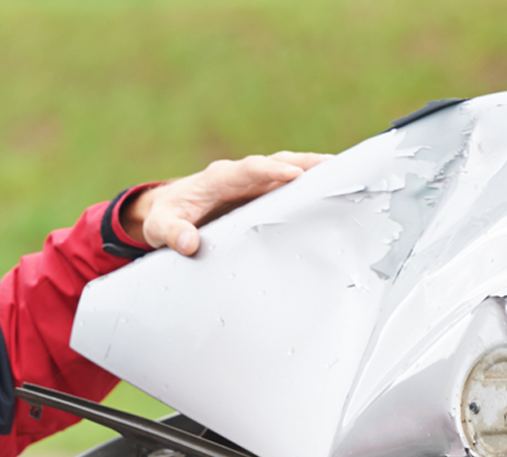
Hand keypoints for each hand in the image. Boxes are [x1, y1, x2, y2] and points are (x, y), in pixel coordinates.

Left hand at [122, 151, 329, 255]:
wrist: (168, 210)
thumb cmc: (165, 217)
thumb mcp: (160, 227)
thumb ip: (172, 233)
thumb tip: (189, 244)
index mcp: (216, 178)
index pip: (246, 170)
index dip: (269, 170)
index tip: (292, 174)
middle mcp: (239, 176)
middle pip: (276, 163)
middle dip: (304, 163)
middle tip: (334, 167)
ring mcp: (253, 184)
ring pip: (288, 171)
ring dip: (314, 172)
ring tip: (346, 175)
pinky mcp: (261, 194)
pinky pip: (289, 186)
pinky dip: (311, 186)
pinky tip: (335, 192)